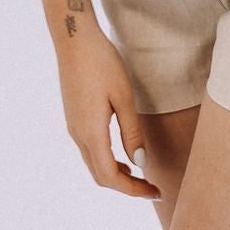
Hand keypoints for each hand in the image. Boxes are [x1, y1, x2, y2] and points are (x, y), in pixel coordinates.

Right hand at [56, 28, 162, 199]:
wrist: (74, 38)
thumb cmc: (102, 62)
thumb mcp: (123, 97)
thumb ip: (131, 132)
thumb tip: (140, 163)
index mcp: (91, 133)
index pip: (111, 177)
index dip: (133, 190)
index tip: (155, 191)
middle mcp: (78, 135)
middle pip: (100, 176)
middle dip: (126, 186)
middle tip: (152, 187)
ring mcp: (73, 126)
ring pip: (93, 164)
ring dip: (116, 174)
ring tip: (141, 174)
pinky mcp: (73, 117)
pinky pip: (90, 150)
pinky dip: (107, 160)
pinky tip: (122, 153)